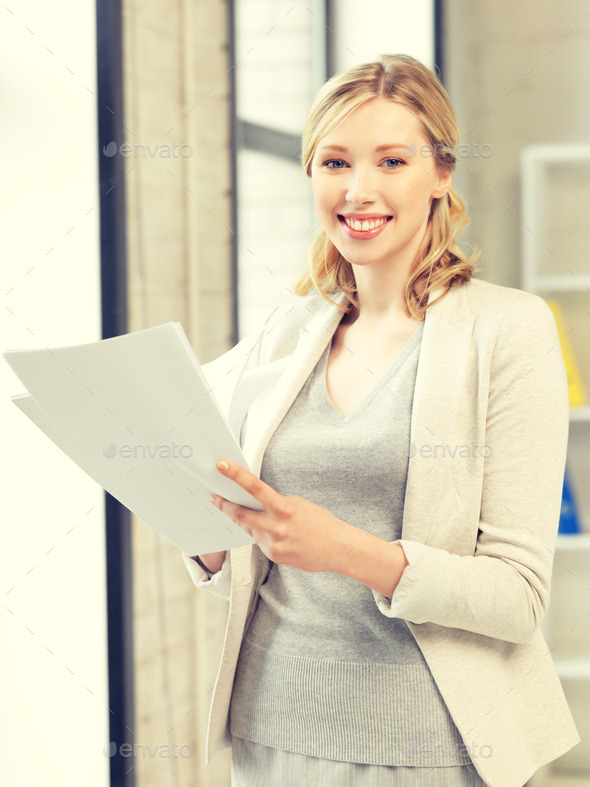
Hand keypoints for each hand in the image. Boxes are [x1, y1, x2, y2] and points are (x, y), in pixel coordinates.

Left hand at [211, 459, 357, 573]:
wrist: (338, 549)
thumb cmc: (321, 523)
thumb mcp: (298, 505)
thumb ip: (275, 504)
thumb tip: (255, 504)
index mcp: (284, 509)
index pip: (255, 488)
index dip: (236, 475)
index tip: (222, 466)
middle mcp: (277, 528)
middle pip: (241, 515)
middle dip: (226, 506)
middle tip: (215, 498)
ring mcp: (274, 544)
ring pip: (250, 529)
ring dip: (250, 522)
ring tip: (265, 519)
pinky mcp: (275, 556)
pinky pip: (260, 542)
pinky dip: (264, 535)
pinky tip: (279, 535)